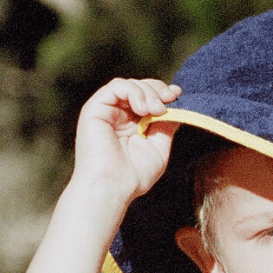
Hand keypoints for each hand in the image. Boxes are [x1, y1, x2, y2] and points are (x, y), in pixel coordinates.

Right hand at [72, 77, 181, 206]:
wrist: (112, 188)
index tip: (177, 95)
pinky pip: (116, 86)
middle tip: (168, 102)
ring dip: (148, 92)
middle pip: (140, 87)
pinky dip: (133, 92)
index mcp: (132, 124)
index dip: (162, 92)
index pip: (147, 98)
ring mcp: (106, 111)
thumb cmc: (133, 176)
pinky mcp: (95, 108)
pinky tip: (142, 109)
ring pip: (129, 85)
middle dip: (157, 90)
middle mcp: (118, 116)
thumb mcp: (158, 148)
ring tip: (156, 110)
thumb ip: (166, 126)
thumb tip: (176, 108)